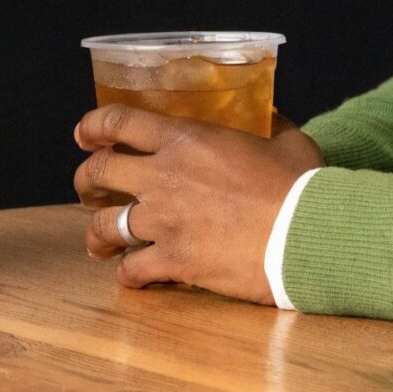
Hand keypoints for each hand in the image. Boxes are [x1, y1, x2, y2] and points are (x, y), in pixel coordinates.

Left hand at [71, 108, 325, 304]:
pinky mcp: (174, 261)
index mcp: (186, 139)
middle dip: (85, 182)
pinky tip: (134, 277)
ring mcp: (164, 221)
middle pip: (98, 172)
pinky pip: (132, 270)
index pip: (119, 122)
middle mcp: (164, 176)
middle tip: (88, 191)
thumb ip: (270, 125)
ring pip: (105, 226)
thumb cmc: (302, 186)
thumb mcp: (288, 141)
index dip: (93, 126)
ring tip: (98, 244)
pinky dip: (128, 274)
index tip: (85, 135)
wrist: (307, 235)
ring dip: (97, 235)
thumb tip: (269, 115)